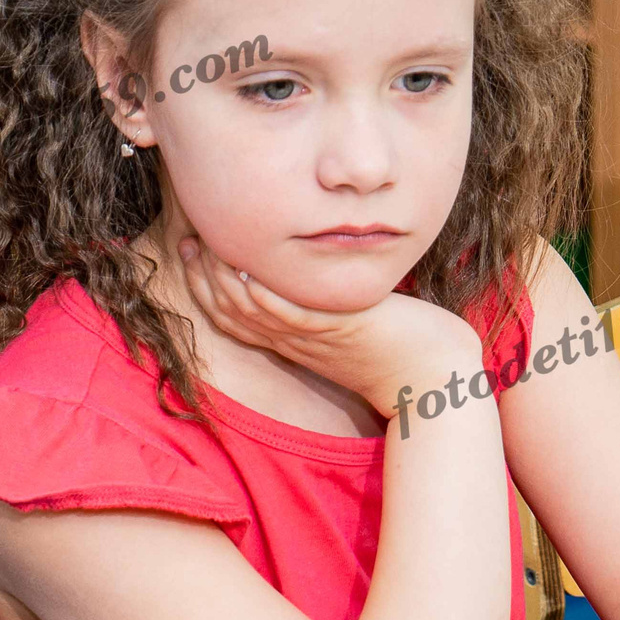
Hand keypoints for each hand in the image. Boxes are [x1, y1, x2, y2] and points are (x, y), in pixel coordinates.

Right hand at [175, 234, 482, 419]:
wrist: (434, 376)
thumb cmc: (402, 343)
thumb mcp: (351, 319)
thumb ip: (327, 299)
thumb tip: (317, 265)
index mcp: (295, 339)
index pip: (235, 316)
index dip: (205, 286)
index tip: (191, 251)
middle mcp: (296, 341)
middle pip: (232, 312)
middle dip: (202, 277)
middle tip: (184, 243)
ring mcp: (314, 337)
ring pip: (251, 311)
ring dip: (220, 280)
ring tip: (201, 247)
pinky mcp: (338, 329)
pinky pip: (289, 314)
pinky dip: (262, 295)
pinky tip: (243, 270)